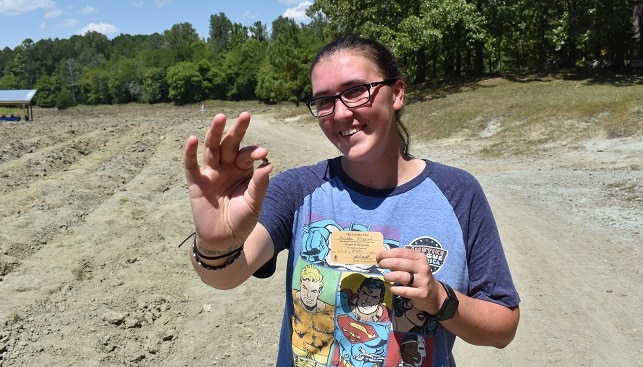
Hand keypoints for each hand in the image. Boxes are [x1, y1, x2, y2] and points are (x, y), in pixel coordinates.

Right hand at [183, 112, 271, 249]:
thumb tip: (269, 165)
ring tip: (220, 117)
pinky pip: (191, 166)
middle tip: (246, 116)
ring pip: (211, 149)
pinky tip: (192, 139)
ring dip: (215, 133)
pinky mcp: (196, 183)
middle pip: (230, 144)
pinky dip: (190, 153)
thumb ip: (259, 185)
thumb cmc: (242, 220)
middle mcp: (226, 167)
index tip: (263, 154)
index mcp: (242, 170)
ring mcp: (211, 173)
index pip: (247, 154)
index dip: (254, 152)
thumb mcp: (254, 204)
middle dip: (237, 130)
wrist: (224, 240)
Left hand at [376, 247, 444, 314]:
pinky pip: (403, 290)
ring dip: (389, 276)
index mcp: (420, 257)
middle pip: (399, 263)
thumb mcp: (413, 265)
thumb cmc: (418, 277)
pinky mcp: (421, 293)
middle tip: (380, 265)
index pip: (400, 252)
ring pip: (400, 276)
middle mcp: (423, 267)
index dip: (386, 253)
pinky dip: (394, 289)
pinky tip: (391, 288)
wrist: (433, 294)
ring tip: (386, 277)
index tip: (378, 256)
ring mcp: (423, 281)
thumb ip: (400, 260)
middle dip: (385, 263)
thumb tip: (381, 257)